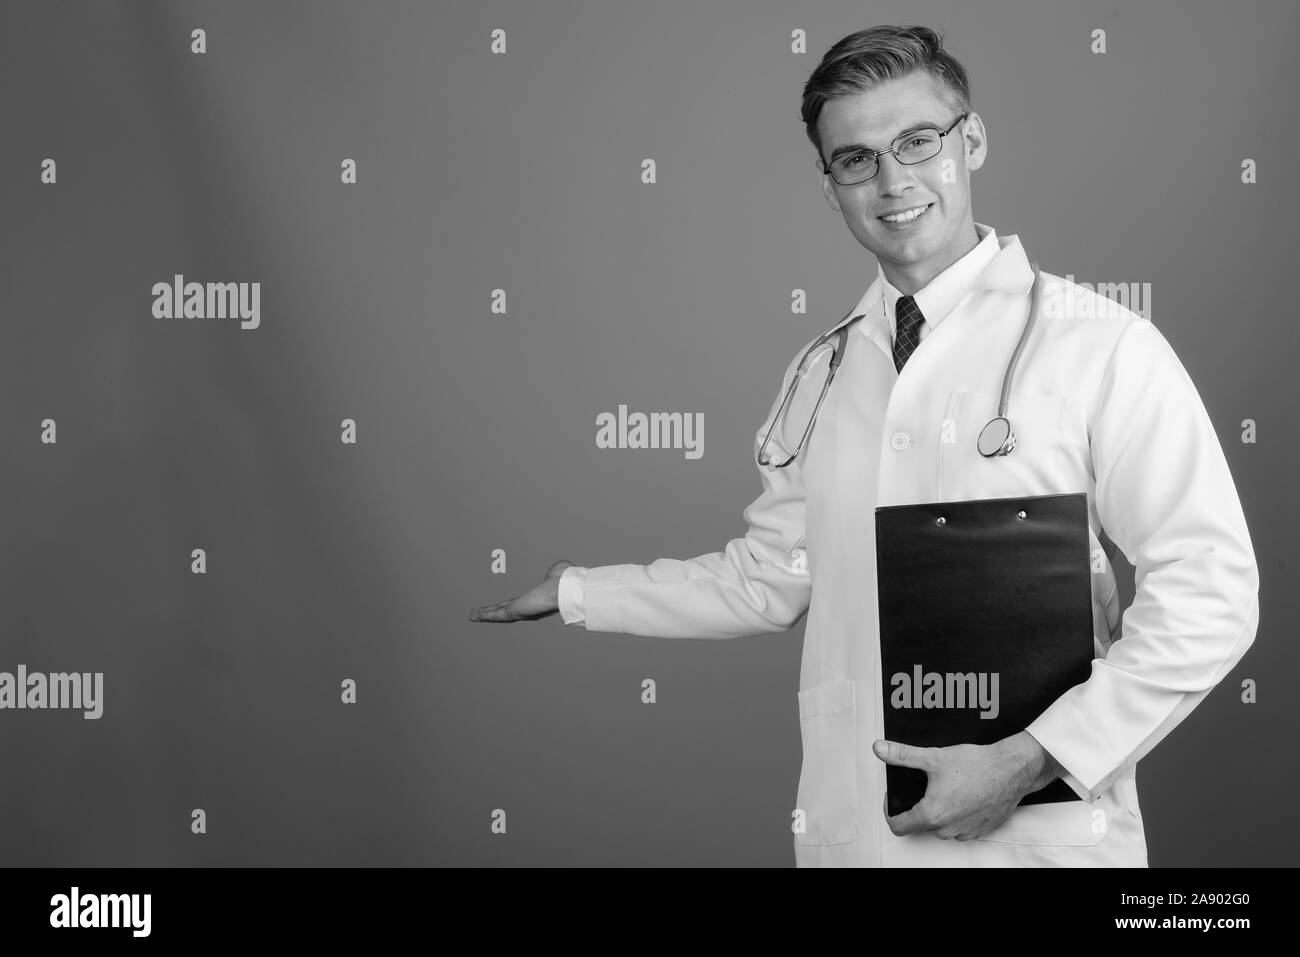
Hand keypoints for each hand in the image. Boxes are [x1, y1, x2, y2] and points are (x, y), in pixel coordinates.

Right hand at [468, 560, 574, 622]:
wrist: (565, 589)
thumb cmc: (565, 581)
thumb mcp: (557, 573)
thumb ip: (555, 573)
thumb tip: (559, 570)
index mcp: (535, 600)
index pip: (517, 602)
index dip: (507, 605)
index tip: (499, 606)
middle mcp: (528, 608)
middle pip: (505, 610)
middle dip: (492, 612)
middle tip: (480, 614)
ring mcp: (521, 611)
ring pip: (498, 614)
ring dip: (485, 615)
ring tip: (473, 616)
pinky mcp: (515, 612)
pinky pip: (496, 615)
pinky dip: (484, 616)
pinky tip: (473, 616)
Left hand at [872, 732, 1061, 840]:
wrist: (1011, 770)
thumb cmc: (978, 765)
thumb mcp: (934, 756)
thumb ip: (903, 755)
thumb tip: (881, 749)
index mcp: (932, 814)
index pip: (898, 826)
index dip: (890, 811)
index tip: (893, 800)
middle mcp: (947, 829)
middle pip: (919, 824)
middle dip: (917, 806)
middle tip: (924, 786)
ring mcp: (964, 832)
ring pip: (940, 826)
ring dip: (938, 811)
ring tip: (946, 789)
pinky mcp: (979, 830)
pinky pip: (959, 827)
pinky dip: (957, 814)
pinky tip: (962, 796)